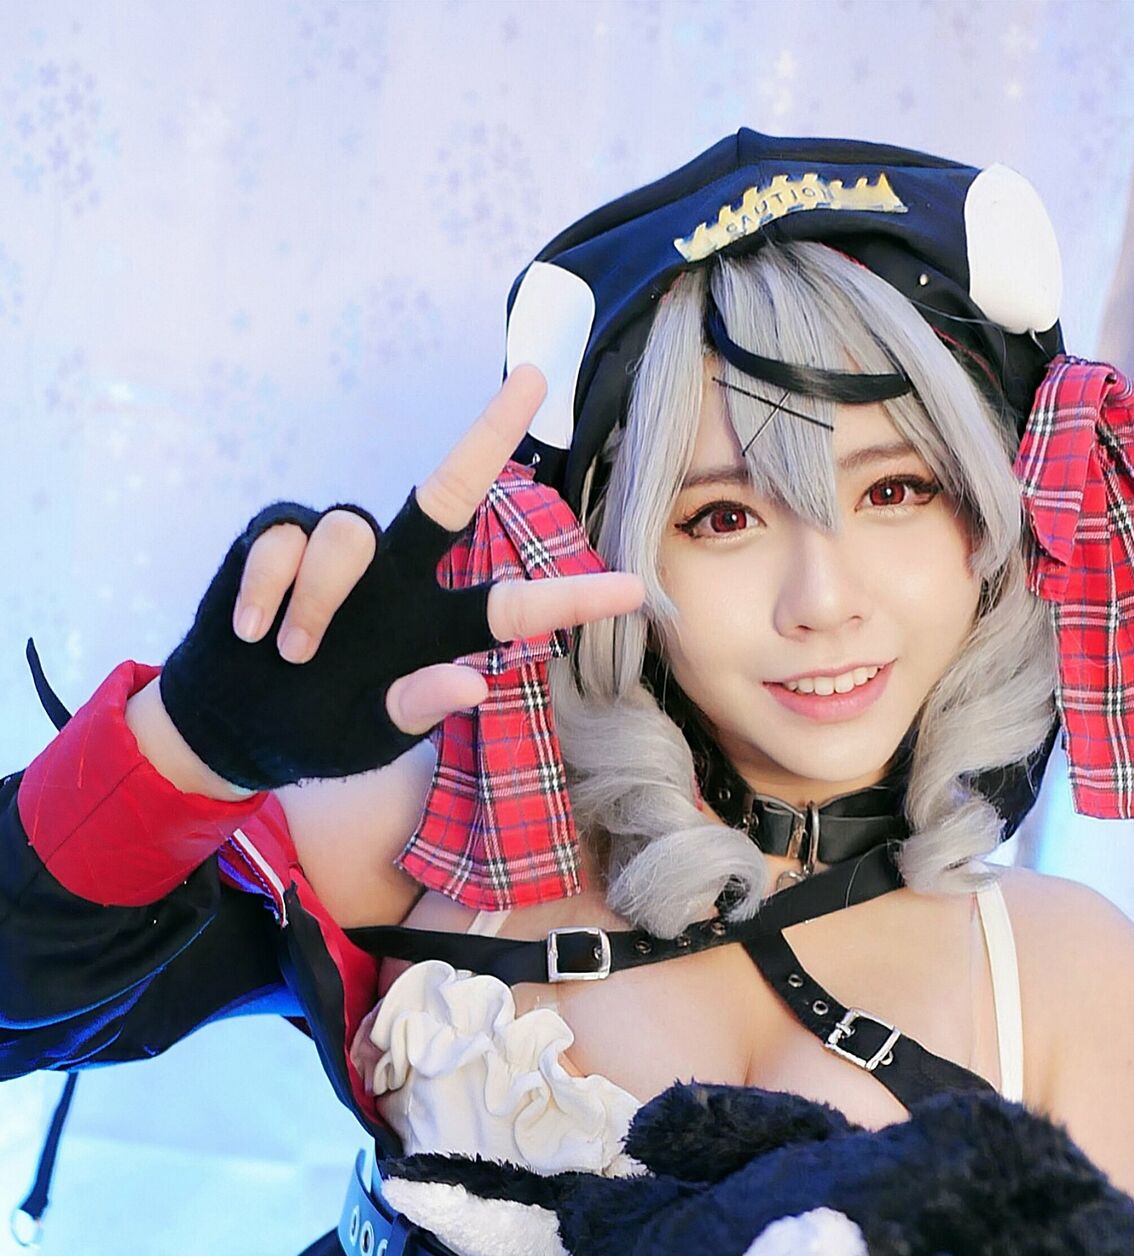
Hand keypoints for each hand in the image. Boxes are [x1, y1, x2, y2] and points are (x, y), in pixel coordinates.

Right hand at [158, 365, 644, 789]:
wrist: (233, 725)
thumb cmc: (317, 729)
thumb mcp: (372, 734)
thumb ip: (420, 705)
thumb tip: (475, 685)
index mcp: (433, 626)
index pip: (512, 608)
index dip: (571, 599)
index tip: (635, 593)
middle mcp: (397, 575)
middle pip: (448, 491)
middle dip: (487, 433)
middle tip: (534, 377)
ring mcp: (338, 550)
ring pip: (351, 532)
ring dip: (319, 599)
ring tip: (291, 652)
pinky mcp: (279, 533)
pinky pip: (285, 539)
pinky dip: (269, 590)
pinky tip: (253, 630)